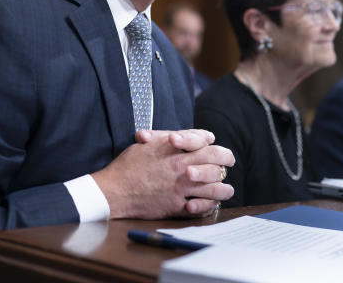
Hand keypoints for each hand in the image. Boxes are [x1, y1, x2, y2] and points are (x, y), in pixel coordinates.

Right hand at [93, 128, 234, 219]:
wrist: (113, 191)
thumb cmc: (127, 165)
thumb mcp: (145, 144)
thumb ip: (165, 136)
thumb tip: (182, 134)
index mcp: (172, 149)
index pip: (201, 140)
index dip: (211, 141)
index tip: (215, 143)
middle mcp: (180, 167)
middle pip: (214, 161)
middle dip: (225, 159)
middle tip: (229, 161)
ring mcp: (180, 188)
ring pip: (213, 187)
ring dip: (224, 188)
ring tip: (227, 189)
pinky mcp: (176, 207)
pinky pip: (200, 207)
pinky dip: (209, 205)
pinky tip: (212, 203)